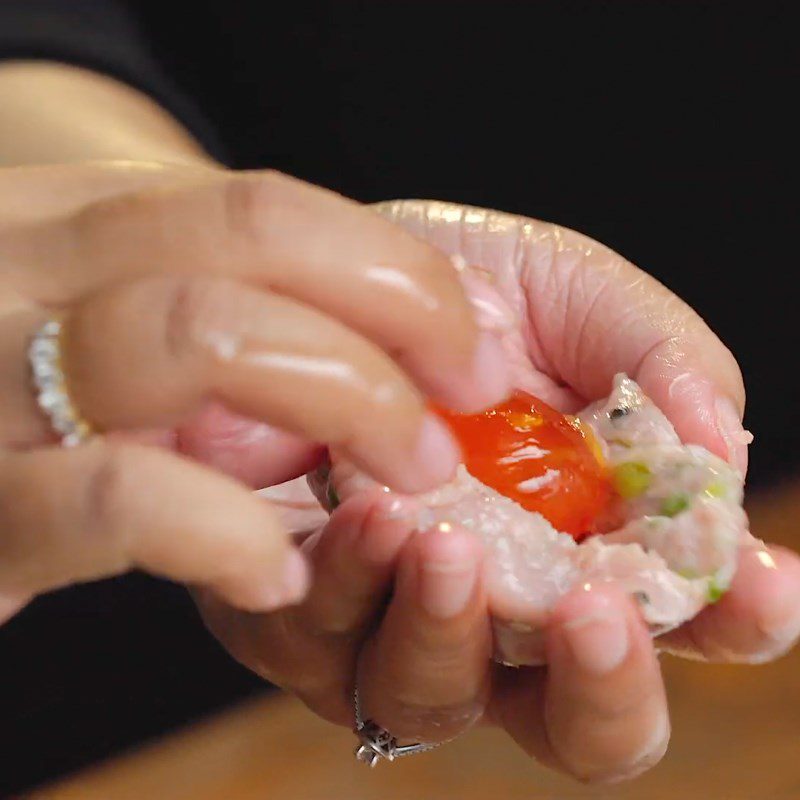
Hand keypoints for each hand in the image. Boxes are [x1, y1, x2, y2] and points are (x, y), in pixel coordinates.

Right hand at [0, 168, 506, 623]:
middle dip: (390, 321)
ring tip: (417, 472)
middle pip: (240, 251)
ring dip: (343, 400)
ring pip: (186, 336)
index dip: (390, 269)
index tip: (472, 337)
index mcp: (64, 222)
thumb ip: (229, 302)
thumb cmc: (23, 385)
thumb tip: (426, 316)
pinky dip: (218, 530)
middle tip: (470, 402)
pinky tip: (273, 570)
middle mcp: (17, 273)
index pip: (260, 209)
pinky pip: (111, 498)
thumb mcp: (107, 314)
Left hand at [197, 200, 799, 783]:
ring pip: (433, 699)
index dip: (735, 621)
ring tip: (450, 540)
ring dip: (451, 634)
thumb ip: (663, 363)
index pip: (691, 624)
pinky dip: (351, 590)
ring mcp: (396, 619)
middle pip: (574, 723)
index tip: (758, 584)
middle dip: (600, 685)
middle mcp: (502, 608)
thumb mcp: (582, 299)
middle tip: (594, 606)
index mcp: (593, 545)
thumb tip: (720, 450)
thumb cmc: (475, 293)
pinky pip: (319, 644)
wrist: (342, 274)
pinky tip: (367, 515)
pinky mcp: (298, 605)